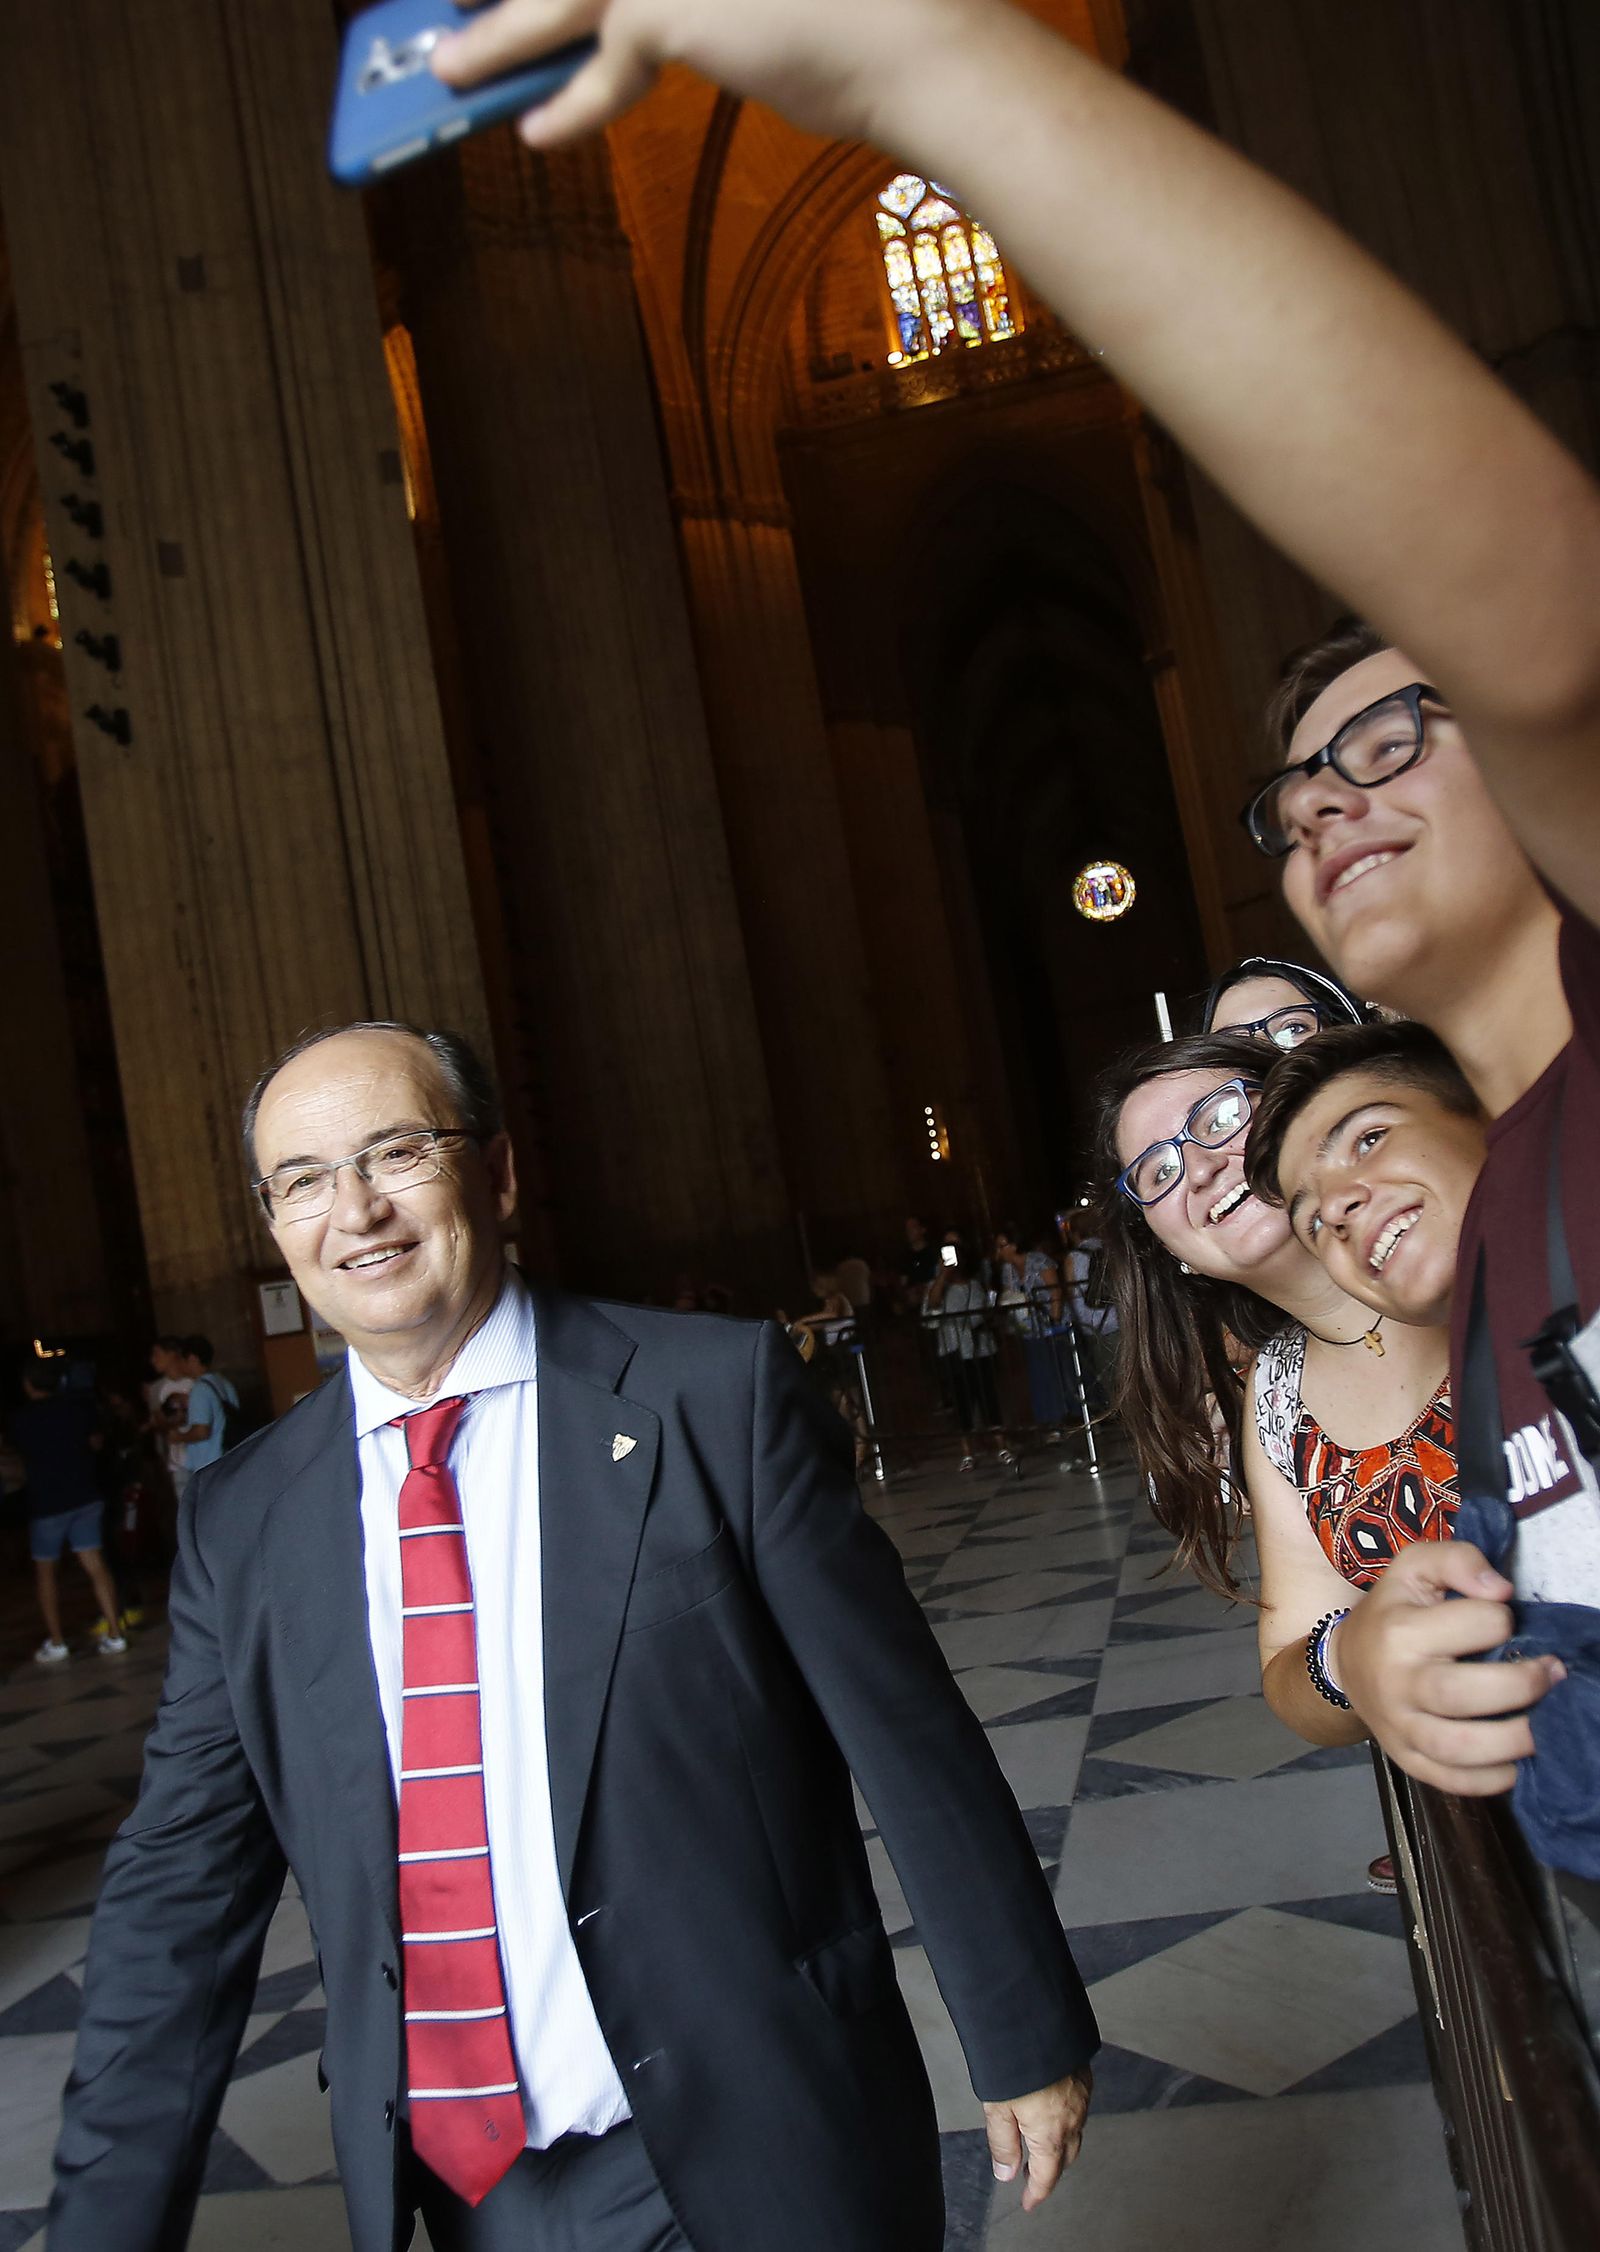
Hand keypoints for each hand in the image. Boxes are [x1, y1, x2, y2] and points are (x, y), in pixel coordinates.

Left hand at [434, 0, 985, 149]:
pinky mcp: (662, 2)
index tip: (523, 7)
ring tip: (452, 65)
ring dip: (495, 35)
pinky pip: (597, 64)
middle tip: (463, 10)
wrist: (918, 47)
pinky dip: (568, 106)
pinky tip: (540, 132)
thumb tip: (646, 17)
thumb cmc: (872, 15)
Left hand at [983, 2068, 1090, 2211]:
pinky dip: (1067, 2120)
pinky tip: (1053, 2111)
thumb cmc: (1016, 2063)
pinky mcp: (1084, 2078)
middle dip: (1049, 2171)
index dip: (1036, 2193)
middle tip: (1032, 2175)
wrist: (1039, 2021)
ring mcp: (1081, 2099)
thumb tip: (1007, 2173)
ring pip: (1074, 2134)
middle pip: (1064, 2158)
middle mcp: (1072, 2120)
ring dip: (1059, 2145)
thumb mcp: (998, 2108)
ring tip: (1040, 2144)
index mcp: (1051, 2135)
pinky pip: (1079, 2110)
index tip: (1028, 2202)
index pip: (1046, 2177)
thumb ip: (1003, 2144)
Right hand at [1332, 1541, 1564, 1795]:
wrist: (1347, 1664)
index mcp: (1401, 1630)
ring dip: (1515, 1740)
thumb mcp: (1413, 1568)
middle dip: (1523, 1686)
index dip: (1501, 1619)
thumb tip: (1501, 1589)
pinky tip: (1515, 1760)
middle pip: (1464, 1695)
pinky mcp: (1408, 1760)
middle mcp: (1397, 1682)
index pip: (1475, 1624)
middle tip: (1552, 1675)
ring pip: (1460, 1748)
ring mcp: (1400, 1727)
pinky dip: (1493, 1779)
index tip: (1505, 1622)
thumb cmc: (1393, 1611)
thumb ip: (1457, 1559)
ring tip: (1542, 1724)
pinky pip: (1453, 1781)